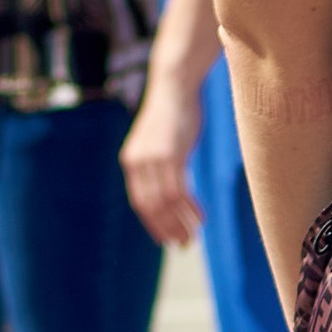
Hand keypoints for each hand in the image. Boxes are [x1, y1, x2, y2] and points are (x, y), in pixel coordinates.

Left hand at [120, 64, 203, 247]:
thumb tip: (168, 188)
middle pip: (151, 207)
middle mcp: (138, 163)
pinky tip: (200, 217)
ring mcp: (154, 159)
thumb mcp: (158, 142)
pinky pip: (179, 190)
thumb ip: (158, 165)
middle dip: (167, 229)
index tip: (167, 240)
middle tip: (183, 245)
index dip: (153, 224)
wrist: (174, 87)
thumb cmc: (171, 114)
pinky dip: (190, 208)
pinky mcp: (171, 154)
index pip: (139, 202)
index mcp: (131, 161)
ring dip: (181, 223)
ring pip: (165, 202)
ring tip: (194, 236)